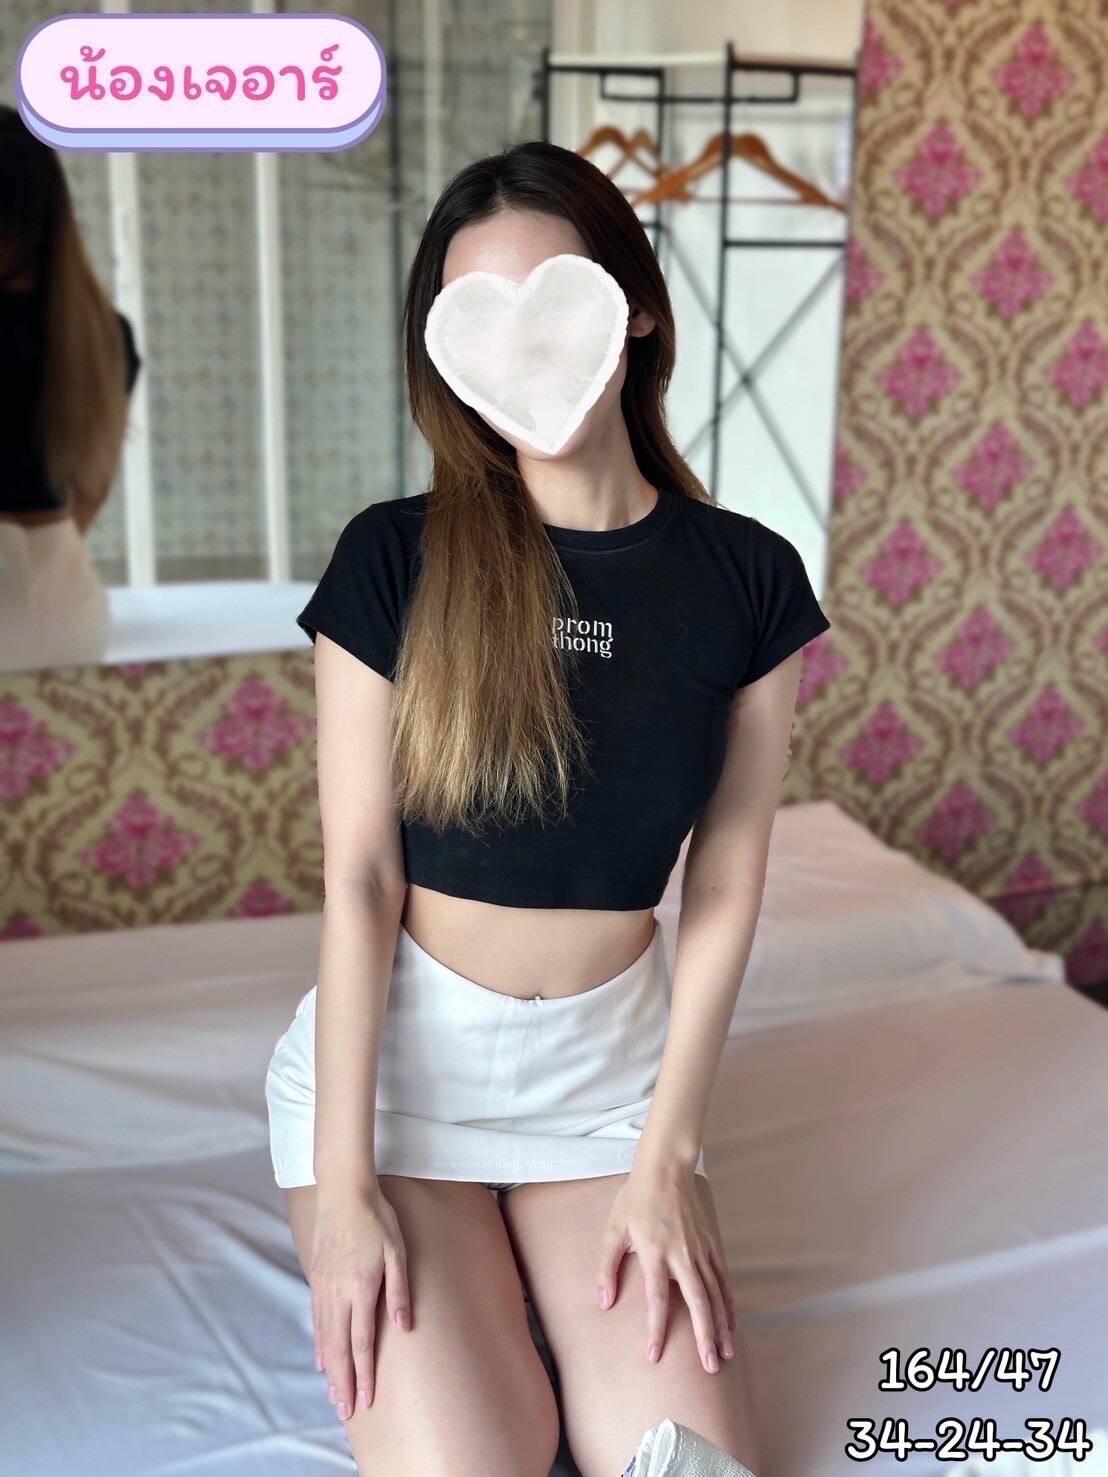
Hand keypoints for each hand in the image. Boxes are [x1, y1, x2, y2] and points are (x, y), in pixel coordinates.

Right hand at [308, 1183, 411, 1418]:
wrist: (343, 1192)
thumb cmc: (377, 1218)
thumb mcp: (398, 1251)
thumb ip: (399, 1289)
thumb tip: (405, 1325)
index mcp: (361, 1288)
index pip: (361, 1342)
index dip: (364, 1374)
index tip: (367, 1399)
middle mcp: (338, 1293)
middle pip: (338, 1348)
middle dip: (343, 1383)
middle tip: (346, 1411)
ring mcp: (324, 1287)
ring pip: (324, 1338)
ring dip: (329, 1369)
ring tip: (334, 1393)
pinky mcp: (317, 1279)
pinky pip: (316, 1320)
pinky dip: (318, 1344)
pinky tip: (320, 1359)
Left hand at [595, 1161, 737, 1372]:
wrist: (666, 1167)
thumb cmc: (636, 1198)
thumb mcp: (613, 1229)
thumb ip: (607, 1267)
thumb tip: (604, 1303)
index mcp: (655, 1251)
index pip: (657, 1299)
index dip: (656, 1329)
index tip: (653, 1355)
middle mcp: (681, 1254)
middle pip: (697, 1302)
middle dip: (704, 1337)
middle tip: (710, 1367)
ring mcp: (700, 1248)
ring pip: (714, 1293)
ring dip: (720, 1325)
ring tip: (726, 1354)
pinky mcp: (711, 1242)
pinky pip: (722, 1277)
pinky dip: (728, 1301)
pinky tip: (732, 1323)